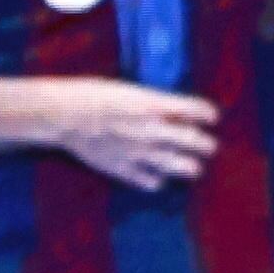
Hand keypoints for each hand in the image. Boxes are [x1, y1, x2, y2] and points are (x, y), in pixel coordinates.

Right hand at [42, 75, 226, 188]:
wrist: (61, 115)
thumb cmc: (91, 95)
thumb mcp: (129, 91)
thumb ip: (155, 103)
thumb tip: (177, 112)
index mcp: (155, 106)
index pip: (197, 110)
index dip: (208, 114)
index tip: (211, 117)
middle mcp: (152, 130)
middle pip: (194, 140)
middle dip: (205, 144)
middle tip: (208, 146)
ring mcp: (138, 151)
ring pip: (178, 165)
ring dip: (190, 167)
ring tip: (194, 168)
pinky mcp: (122, 167)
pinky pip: (149, 181)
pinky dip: (156, 181)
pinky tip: (157, 179)